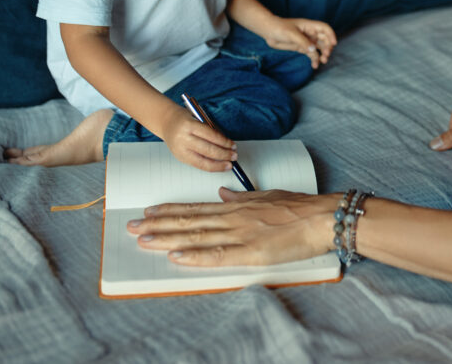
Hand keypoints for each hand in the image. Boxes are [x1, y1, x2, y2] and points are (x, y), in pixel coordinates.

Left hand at [126, 188, 338, 265]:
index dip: (170, 211)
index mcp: (237, 206)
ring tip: (141, 240)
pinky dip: (195, 256)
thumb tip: (222, 194)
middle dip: (157, 225)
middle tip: (129, 227)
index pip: (196, 208)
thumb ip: (242, 197)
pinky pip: (217, 255)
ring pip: (196, 236)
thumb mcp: (268, 196)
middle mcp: (233, 218)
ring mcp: (240, 234)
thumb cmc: (301, 208)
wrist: (322, 217)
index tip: (148, 212)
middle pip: (188, 222)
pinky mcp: (251, 251)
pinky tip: (175, 256)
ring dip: (166, 238)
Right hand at [158, 106, 239, 171]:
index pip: (211, 136)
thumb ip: (210, 130)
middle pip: (208, 150)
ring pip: (202, 161)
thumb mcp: (198, 118)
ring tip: (229, 164)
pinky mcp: (180, 157)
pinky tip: (218, 166)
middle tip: (234, 156)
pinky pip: (197, 165)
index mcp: (189, 125)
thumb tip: (227, 145)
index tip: (233, 145)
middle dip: (224, 154)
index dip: (224, 142)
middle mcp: (183, 138)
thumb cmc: (184, 119)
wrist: (166, 122)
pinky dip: (210, 167)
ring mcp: (180, 150)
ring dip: (218, 164)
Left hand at [263, 17, 337, 68]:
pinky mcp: (302, 48)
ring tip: (323, 61)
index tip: (334, 43)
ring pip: (319, 48)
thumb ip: (303, 42)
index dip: (331, 35)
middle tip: (326, 55)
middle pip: (324, 39)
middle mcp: (310, 33)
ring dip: (322, 54)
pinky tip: (315, 66)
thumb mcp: (291, 34)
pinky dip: (314, 60)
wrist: (269, 32)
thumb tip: (313, 50)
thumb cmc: (280, 28)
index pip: (324, 28)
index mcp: (309, 26)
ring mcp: (306, 41)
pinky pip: (311, 54)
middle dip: (327, 47)